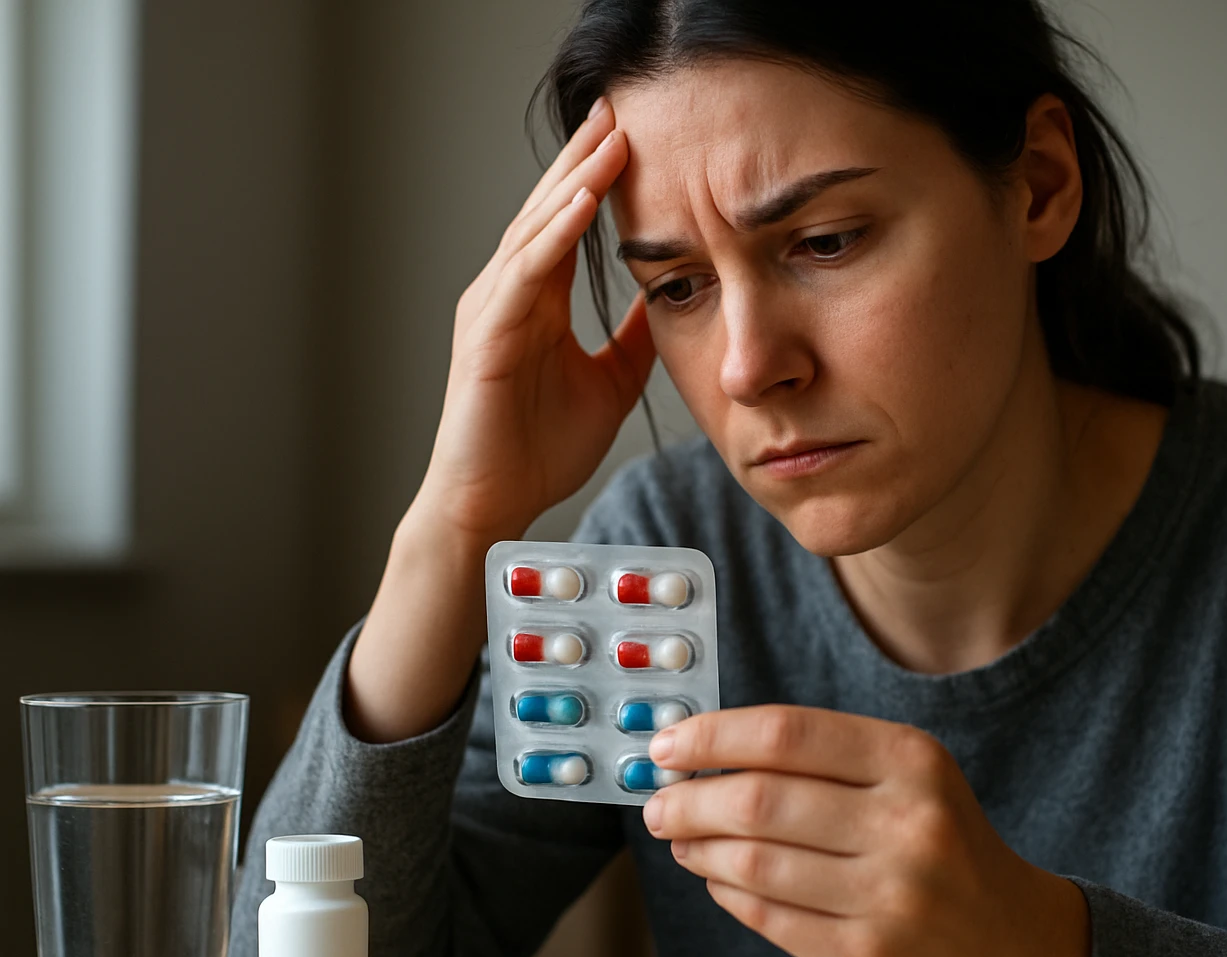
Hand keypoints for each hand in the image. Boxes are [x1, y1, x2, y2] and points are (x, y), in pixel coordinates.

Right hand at [414, 94, 654, 543]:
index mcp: (535, 302)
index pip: (567, 224)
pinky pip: (522, 276)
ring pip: (534, 232)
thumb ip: (633, 338)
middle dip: (583, 159)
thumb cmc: (539, 448)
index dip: (597, 178)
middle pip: (547, 211)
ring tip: (608, 140)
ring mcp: (491, 312)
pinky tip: (579, 205)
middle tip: (617, 108)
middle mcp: (508, 295)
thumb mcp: (610, 382)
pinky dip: (550, 238)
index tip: (633, 135)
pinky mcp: (485, 338)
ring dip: (572, 184)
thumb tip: (669, 300)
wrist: (494, 504)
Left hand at [642, 706, 1090, 956]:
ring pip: (753, 863)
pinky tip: (719, 879)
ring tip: (683, 839)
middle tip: (660, 802)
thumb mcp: (909, 780)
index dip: (712, 737)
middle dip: (689, 800)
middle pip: (760, 799)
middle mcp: (908, 825)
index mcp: (914, 762)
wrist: (1013, 949)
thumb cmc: (944, 850)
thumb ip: (821, 758)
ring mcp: (889, 898)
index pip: (787, 733)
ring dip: (700, 849)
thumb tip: (704, 754)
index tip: (667, 744)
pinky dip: (727, 894)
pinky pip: (767, 918)